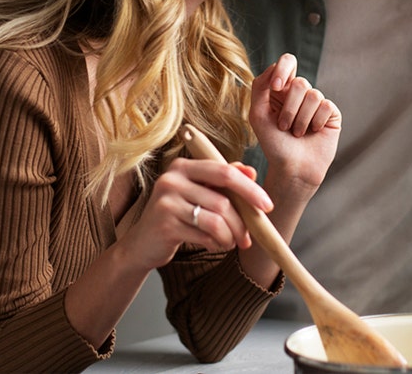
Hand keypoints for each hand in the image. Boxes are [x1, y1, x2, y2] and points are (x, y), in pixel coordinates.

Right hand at [118, 157, 273, 271]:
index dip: (250, 189)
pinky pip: (204, 235)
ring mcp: (166, 202)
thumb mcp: (200, 192)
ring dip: (230, 236)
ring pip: (216, 220)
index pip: (225, 172)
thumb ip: (224, 180)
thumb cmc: (179, 214)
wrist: (143, 242)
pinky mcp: (164, 224)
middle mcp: (172, 179)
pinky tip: (215, 245)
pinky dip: (216, 243)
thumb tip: (252, 172)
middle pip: (223, 200)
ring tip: (230, 242)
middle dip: (242, 221)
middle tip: (249, 237)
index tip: (267, 205)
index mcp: (184, 166)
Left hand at [249, 53, 339, 197]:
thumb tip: (275, 66)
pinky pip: (326, 106)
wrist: (293, 168)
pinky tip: (313, 132)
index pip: (288, 62)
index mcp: (281, 89)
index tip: (277, 87)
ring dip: (301, 119)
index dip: (283, 70)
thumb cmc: (273, 144)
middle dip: (289, 108)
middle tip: (284, 126)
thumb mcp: (258, 115)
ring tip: (297, 133)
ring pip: (313, 95)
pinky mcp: (331, 113)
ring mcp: (317, 102)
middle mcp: (300, 93)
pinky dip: (316, 122)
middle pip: (300, 82)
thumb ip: (260, 87)